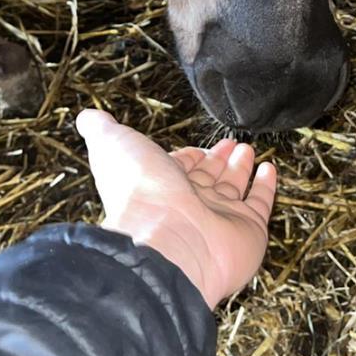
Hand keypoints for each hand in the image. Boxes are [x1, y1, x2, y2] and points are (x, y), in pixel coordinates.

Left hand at [76, 109, 276, 309]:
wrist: (167, 239)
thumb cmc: (139, 192)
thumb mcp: (112, 145)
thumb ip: (102, 129)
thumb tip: (87, 116)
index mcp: (160, 187)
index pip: (177, 168)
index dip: (187, 156)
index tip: (198, 146)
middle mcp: (188, 204)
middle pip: (207, 178)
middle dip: (217, 160)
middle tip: (230, 144)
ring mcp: (219, 219)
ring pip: (232, 188)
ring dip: (240, 168)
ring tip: (247, 149)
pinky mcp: (248, 230)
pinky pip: (260, 204)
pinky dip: (265, 187)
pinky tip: (268, 169)